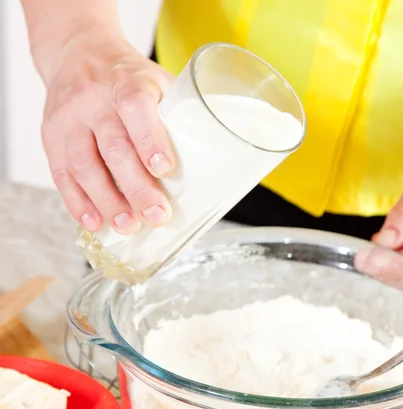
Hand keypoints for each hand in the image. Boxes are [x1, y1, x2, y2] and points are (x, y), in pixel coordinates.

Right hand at [41, 30, 175, 234]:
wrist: (78, 52)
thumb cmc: (129, 76)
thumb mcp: (158, 81)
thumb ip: (178, 113)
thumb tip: (215, 159)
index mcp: (128, 82)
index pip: (137, 108)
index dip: (150, 140)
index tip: (165, 170)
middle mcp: (94, 99)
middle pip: (114, 146)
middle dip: (136, 187)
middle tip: (156, 215)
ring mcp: (69, 119)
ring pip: (84, 165)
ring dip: (107, 201)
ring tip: (128, 226)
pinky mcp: (50, 137)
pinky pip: (61, 174)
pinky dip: (78, 202)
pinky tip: (95, 222)